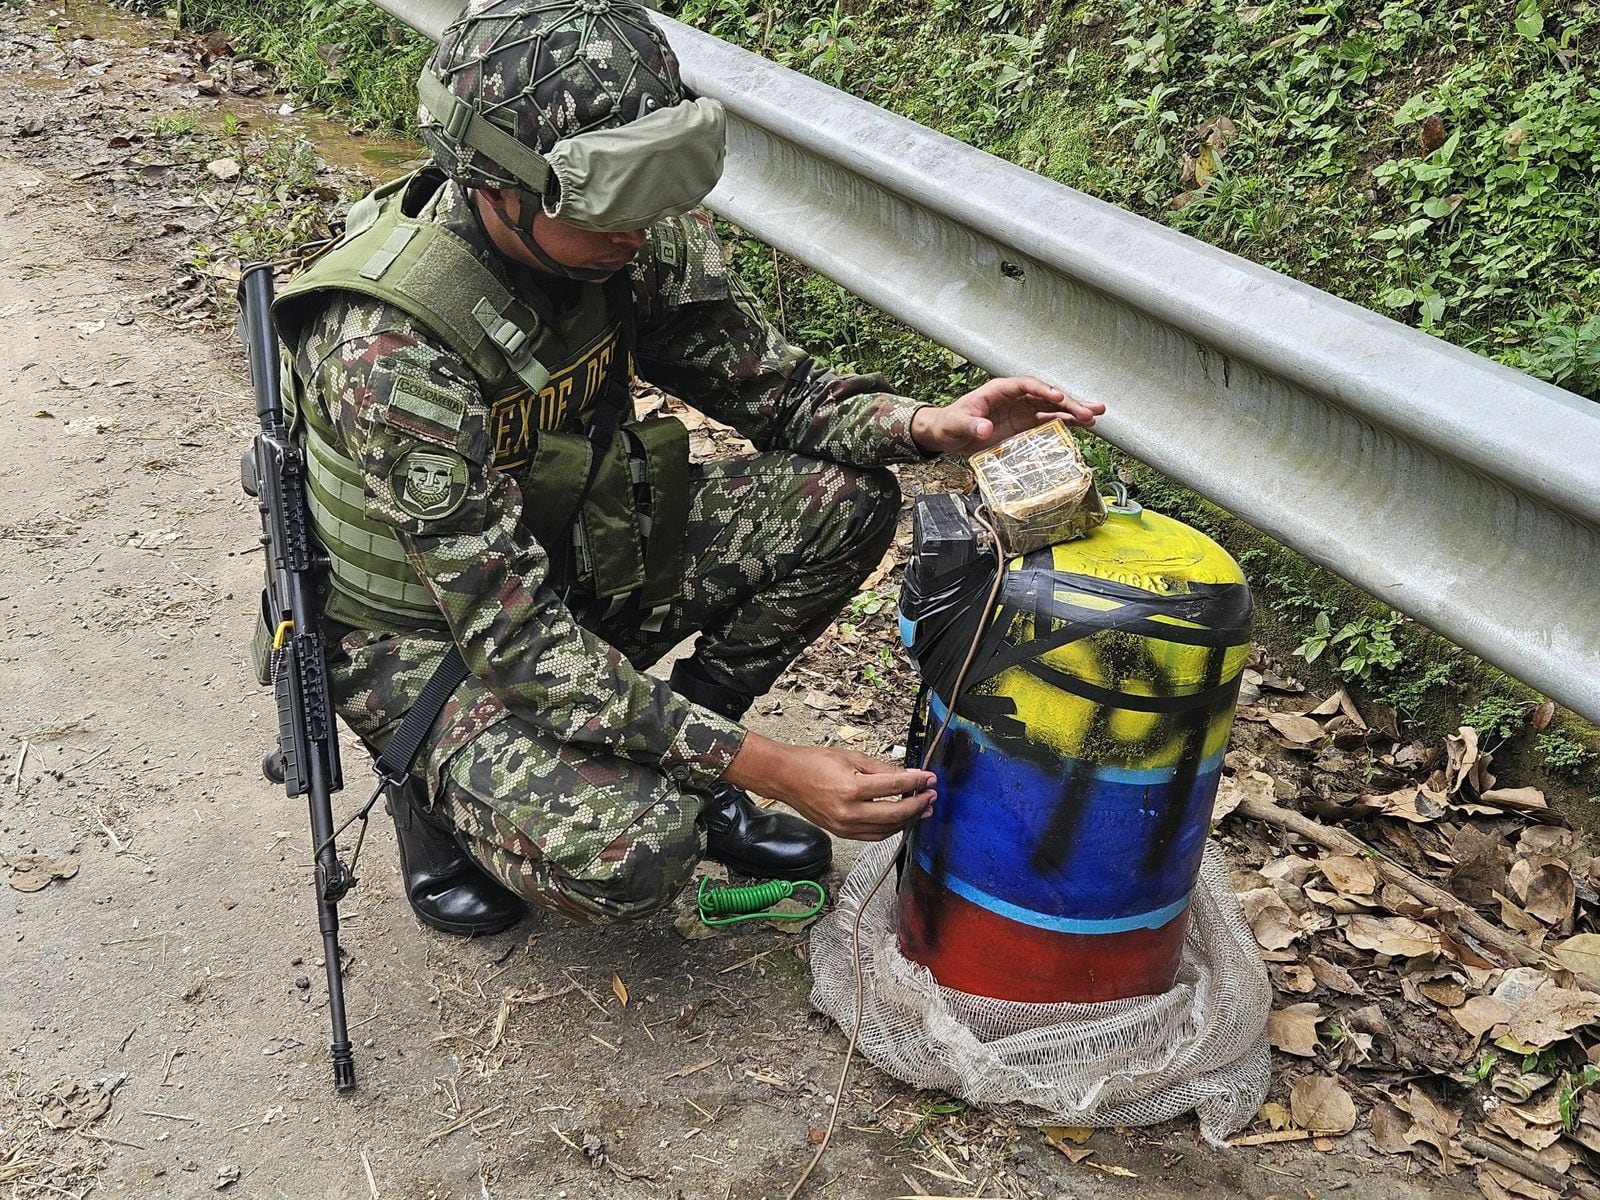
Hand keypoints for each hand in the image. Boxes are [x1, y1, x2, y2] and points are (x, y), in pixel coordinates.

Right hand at [722, 732, 935, 840]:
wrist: (786, 778)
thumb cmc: (814, 763)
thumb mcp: (852, 757)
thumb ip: (882, 768)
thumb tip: (907, 775)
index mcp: (852, 789)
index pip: (895, 786)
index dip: (916, 782)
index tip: (929, 778)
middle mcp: (849, 812)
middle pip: (895, 814)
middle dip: (918, 805)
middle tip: (931, 796)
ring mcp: (845, 826)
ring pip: (887, 830)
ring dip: (907, 820)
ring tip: (921, 809)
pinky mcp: (842, 833)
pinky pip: (873, 836)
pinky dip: (890, 829)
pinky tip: (899, 820)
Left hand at [910, 376, 1104, 455]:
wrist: (947, 435)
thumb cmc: (949, 424)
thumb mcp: (955, 425)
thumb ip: (970, 426)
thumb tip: (985, 429)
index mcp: (999, 390)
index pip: (1026, 385)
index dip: (1043, 390)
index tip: (1057, 397)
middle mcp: (1015, 398)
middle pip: (1045, 396)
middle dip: (1068, 402)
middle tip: (1090, 411)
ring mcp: (1022, 411)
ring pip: (1052, 409)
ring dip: (1073, 412)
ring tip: (1096, 416)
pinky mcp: (1024, 426)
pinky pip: (1048, 423)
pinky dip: (1065, 424)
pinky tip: (1083, 426)